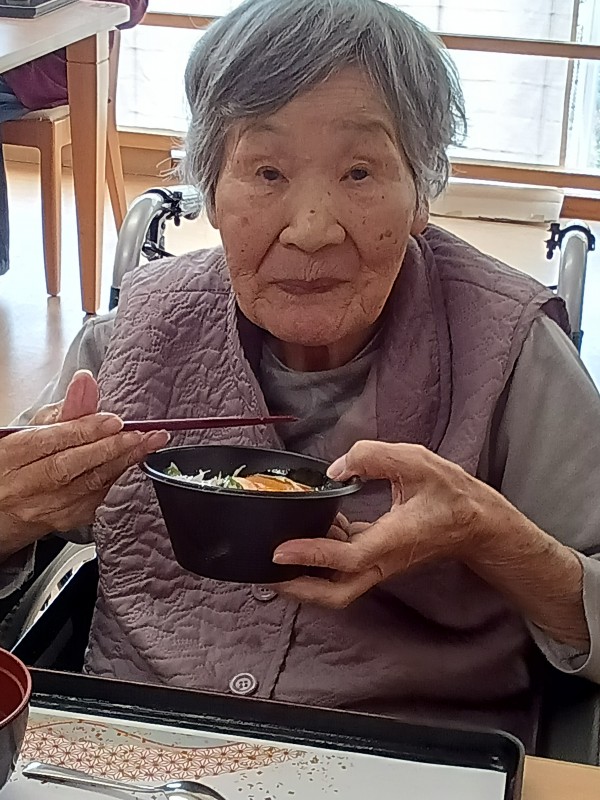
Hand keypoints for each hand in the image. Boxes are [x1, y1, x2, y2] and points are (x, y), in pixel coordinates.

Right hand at [0, 371, 168, 559]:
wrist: (8, 506)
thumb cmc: (20, 462)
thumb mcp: (35, 429)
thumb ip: (65, 408)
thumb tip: (85, 381)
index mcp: (11, 456)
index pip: (48, 441)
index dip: (83, 430)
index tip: (113, 421)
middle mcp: (24, 485)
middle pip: (68, 467)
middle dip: (108, 449)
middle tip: (138, 435)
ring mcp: (44, 507)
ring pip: (86, 486)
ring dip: (121, 463)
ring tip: (147, 445)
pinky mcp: (65, 520)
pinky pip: (95, 501)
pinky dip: (117, 480)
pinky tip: (134, 465)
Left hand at [272, 441, 492, 608]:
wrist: (477, 524)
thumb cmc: (452, 495)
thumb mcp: (417, 461)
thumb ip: (374, 456)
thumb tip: (337, 468)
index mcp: (393, 539)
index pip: (346, 557)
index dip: (310, 556)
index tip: (279, 551)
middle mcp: (383, 559)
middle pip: (335, 592)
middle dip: (298, 589)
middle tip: (266, 573)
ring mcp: (380, 563)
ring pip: (338, 584)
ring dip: (306, 575)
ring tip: (277, 554)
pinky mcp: (379, 557)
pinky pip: (345, 566)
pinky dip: (322, 556)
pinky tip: (313, 529)